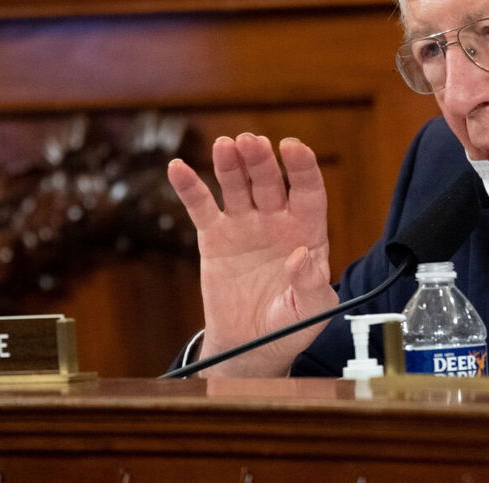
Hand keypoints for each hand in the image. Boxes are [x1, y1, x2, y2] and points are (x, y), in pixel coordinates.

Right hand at [167, 134, 337, 376]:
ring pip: (236, 186)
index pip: (308, 192)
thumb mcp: (312, 311)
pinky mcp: (214, 237)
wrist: (251, 346)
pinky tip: (177, 167)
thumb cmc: (290, 327)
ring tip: (224, 145)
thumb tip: (301, 255)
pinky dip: (189, 187)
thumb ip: (311, 284)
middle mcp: (277, 221)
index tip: (293, 147)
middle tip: (250, 142)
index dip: (302, 168)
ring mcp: (244, 225)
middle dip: (261, 160)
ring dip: (230, 164)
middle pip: (269, 182)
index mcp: (307, 232)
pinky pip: (201, 207)